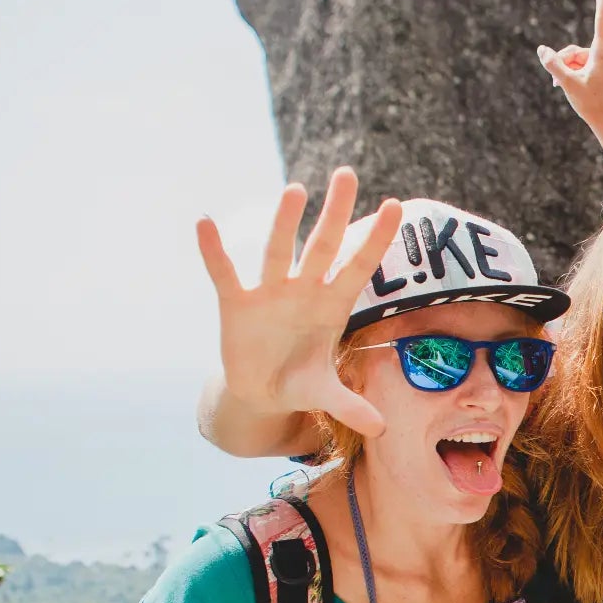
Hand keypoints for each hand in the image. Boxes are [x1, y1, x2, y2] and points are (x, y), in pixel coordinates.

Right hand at [196, 168, 401, 438]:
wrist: (262, 391)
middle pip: (322, 246)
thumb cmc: (300, 380)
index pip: (359, 266)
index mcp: (331, 305)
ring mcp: (269, 294)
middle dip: (335, 212)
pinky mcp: (236, 305)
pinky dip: (215, 251)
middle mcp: (303, 291)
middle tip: (347, 173)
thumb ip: (351, 406)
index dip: (376, 239)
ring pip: (278, 251)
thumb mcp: (325, 394)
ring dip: (284, 223)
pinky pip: (224, 274)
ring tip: (295, 190)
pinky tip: (205, 223)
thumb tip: (382, 429)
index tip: (396, 206)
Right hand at [538, 0, 602, 134]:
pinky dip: (567, 74)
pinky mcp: (597, 70)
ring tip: (562, 87)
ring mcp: (600, 62)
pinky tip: (561, 87)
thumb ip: (554, 65)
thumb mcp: (568, 84)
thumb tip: (542, 49)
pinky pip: (576, 66)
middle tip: (562, 81)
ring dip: (564, 70)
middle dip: (563, 60)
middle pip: (575, 47)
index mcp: (602, 52)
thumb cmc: (593, 105)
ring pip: (573, 58)